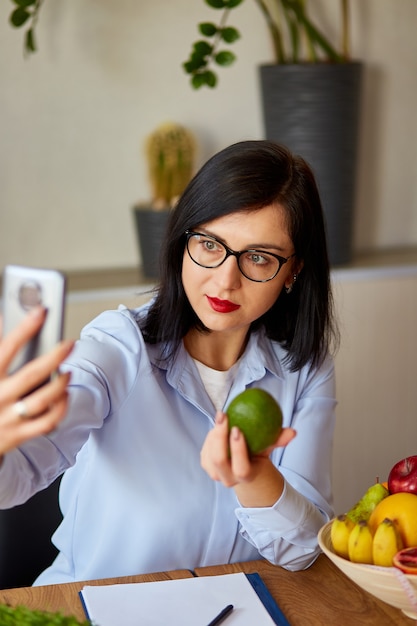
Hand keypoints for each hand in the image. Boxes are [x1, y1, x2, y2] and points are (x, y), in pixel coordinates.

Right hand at [0, 307, 73, 456]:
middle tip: (69, 344)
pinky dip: (60, 407)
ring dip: (60, 384)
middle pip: (31, 374)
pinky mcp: (18, 435)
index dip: (25, 328)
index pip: (7, 347)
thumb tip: (4, 316)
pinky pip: (47, 422)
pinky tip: (64, 395)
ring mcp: (8, 417)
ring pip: (42, 400)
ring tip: (67, 372)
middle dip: (54, 357)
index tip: (41, 311)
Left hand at [200, 410, 295, 506]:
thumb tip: (293, 432)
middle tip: (224, 416)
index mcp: (246, 476)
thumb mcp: (268, 447)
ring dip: (214, 433)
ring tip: (222, 416)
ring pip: (210, 454)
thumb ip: (279, 439)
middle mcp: (228, 478)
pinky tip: (218, 424)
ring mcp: (215, 473)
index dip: (237, 450)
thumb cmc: (258, 453)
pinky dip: (210, 436)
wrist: (242, 467)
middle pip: (219, 460)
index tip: (237, 429)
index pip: (241, 467)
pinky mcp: (206, 465)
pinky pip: (205, 449)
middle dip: (220, 436)